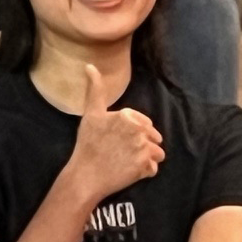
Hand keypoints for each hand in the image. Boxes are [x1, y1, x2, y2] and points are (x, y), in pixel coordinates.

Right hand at [64, 64, 164, 202]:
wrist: (85, 175)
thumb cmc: (87, 144)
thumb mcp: (91, 114)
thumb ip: (95, 90)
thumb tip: (90, 65)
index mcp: (127, 116)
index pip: (145, 123)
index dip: (133, 133)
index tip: (118, 140)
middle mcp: (138, 130)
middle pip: (153, 137)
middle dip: (142, 145)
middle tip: (121, 152)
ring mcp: (143, 149)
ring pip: (156, 153)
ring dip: (145, 158)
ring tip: (127, 162)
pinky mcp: (145, 167)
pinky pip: (153, 168)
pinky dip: (144, 171)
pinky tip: (129, 171)